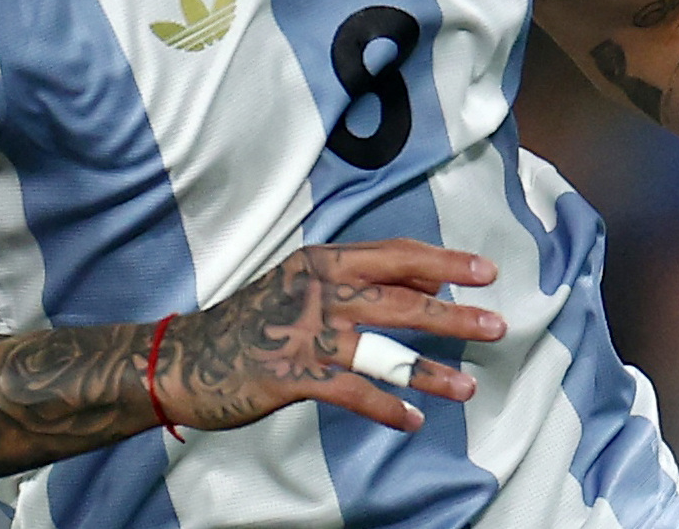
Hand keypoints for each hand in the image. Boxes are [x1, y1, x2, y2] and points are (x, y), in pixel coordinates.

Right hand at [160, 239, 504, 433]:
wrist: (182, 358)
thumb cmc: (251, 322)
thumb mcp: (301, 286)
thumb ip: (358, 282)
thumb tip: (426, 286)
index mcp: (321, 262)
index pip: (394, 255)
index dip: (442, 262)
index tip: (484, 271)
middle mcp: (316, 290)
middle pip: (398, 299)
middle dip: (452, 314)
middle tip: (496, 325)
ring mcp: (302, 332)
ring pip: (380, 350)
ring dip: (428, 370)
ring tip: (467, 388)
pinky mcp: (289, 374)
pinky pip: (350, 392)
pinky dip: (384, 408)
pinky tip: (412, 423)